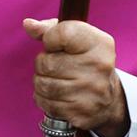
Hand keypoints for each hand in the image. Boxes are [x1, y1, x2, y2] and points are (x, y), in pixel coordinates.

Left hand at [23, 18, 127, 136]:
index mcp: (100, 44)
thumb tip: (28, 24)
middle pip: (46, 62)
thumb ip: (50, 29)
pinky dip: (43, 98)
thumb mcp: (76, 40)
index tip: (54, 44)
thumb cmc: (86, 62)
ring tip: (54, 79)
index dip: (50, 38)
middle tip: (55, 65)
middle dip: (43, 63)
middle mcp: (99, 67)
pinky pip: (45, 103)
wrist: (108, 99)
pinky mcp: (81, 112)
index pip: (62, 33)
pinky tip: (56, 95)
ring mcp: (91, 92)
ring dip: (41, 81)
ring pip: (42, 84)